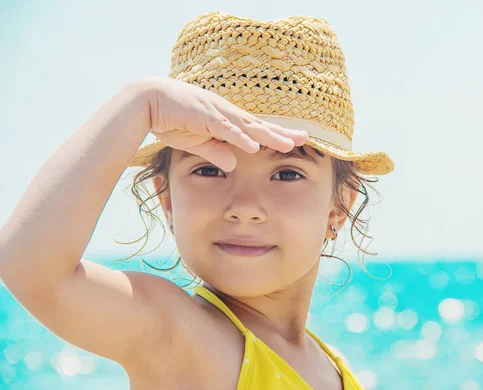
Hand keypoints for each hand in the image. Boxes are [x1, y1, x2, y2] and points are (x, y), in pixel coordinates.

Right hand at [137, 76, 308, 171]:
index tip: (297, 141)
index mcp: (227, 120)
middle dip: (282, 133)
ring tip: (288, 144)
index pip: (257, 129)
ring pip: (248, 126)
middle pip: (259, 125)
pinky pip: (224, 129)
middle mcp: (227, 114)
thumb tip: (234, 165)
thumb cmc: (173, 119)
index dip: (276, 135)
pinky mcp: (203, 116)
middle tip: (306, 138)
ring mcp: (216, 113)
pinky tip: (253, 146)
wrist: (147, 101)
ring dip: (268, 135)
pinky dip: (238, 137)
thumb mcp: (198, 142)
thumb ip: (216, 152)